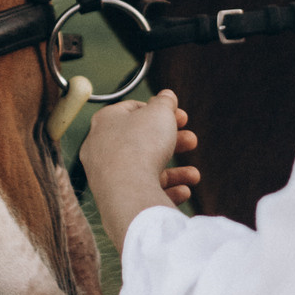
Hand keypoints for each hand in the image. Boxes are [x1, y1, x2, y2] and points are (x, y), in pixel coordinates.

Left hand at [79, 90, 199, 253]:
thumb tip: (166, 95)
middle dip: (172, 141)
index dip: (159, 110)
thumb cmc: (140, 146)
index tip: (178, 115)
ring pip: (145, 169)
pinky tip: (183, 191)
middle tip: (191, 140)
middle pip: (141, 141)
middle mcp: (101, 147)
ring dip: (174, 171)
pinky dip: (164, 190)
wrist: (128, 192)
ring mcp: (106, 175)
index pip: (132, 109)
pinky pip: (142, 191)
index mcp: (106, 121)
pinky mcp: (114, 199)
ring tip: (193, 175)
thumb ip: (165, 102)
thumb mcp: (160, 112)